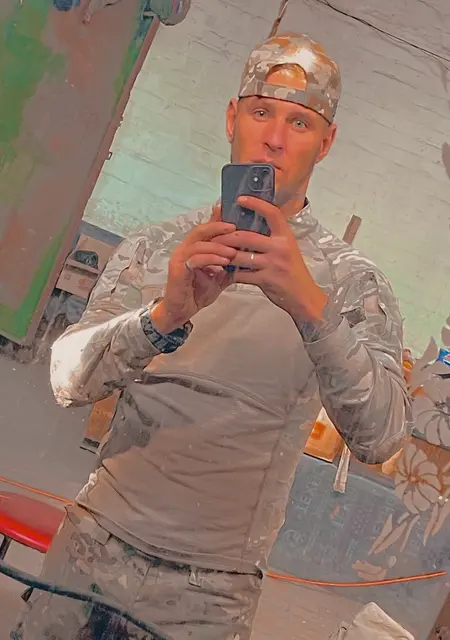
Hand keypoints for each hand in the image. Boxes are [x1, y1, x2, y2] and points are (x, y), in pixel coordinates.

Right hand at [151, 206, 235, 332]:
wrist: (181, 311)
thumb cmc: (197, 292)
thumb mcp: (220, 277)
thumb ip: (230, 266)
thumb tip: (248, 258)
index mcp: (194, 248)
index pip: (207, 229)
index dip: (219, 221)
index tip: (236, 217)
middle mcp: (185, 249)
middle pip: (201, 230)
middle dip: (218, 227)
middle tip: (235, 227)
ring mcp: (180, 258)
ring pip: (199, 243)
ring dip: (218, 245)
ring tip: (234, 250)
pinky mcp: (178, 269)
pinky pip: (196, 259)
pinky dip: (211, 258)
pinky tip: (224, 260)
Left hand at [215, 195, 326, 323]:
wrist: (304, 296)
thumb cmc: (292, 272)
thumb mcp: (286, 250)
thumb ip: (270, 239)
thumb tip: (247, 228)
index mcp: (285, 236)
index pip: (272, 213)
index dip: (256, 203)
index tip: (240, 199)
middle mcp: (280, 247)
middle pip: (245, 236)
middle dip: (225, 238)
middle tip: (213, 238)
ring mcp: (273, 264)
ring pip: (239, 256)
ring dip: (224, 256)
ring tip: (215, 255)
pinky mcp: (266, 280)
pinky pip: (242, 275)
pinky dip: (231, 274)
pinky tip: (226, 272)